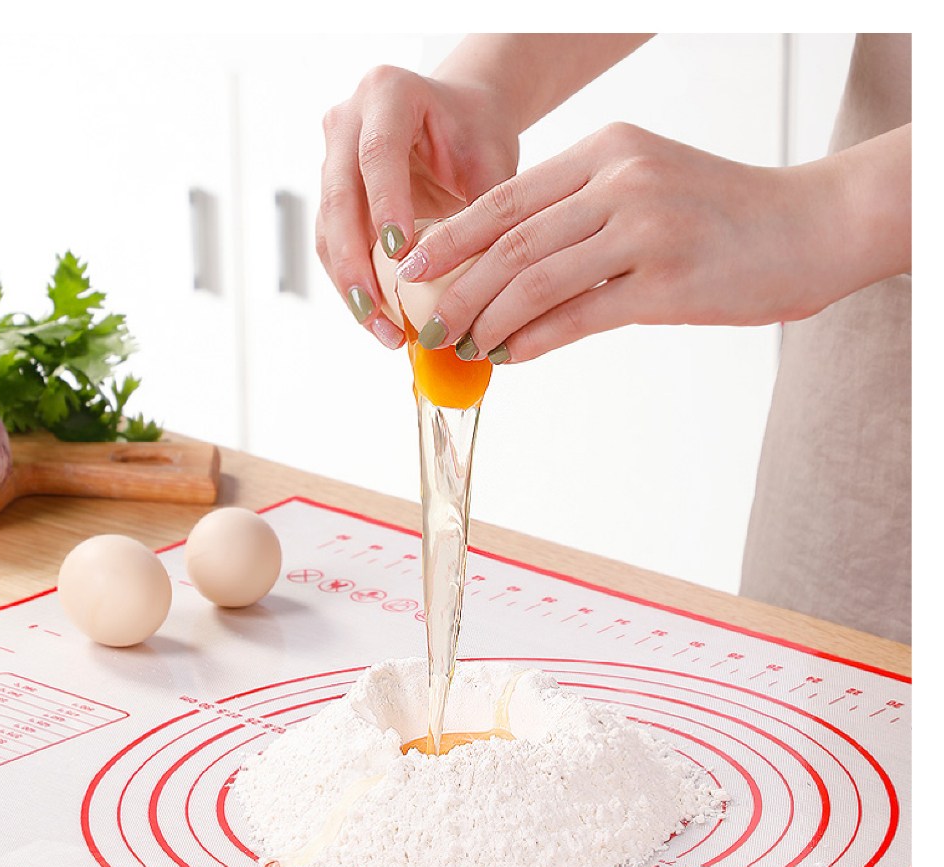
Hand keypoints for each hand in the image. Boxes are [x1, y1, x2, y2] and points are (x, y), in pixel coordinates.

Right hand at [316, 64, 518, 348]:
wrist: (458, 118)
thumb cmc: (479, 135)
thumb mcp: (492, 163)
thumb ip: (482, 212)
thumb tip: (479, 287)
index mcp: (388, 93)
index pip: (378, 154)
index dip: (385, 207)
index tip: (400, 257)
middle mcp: (348, 121)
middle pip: (338, 197)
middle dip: (355, 264)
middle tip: (377, 314)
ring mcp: (331, 158)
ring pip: (327, 228)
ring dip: (350, 285)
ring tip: (382, 331)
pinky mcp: (329, 193)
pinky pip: (332, 245)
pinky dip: (353, 285)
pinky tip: (378, 321)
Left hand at [398, 121, 891, 363]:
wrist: (812, 226)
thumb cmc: (723, 214)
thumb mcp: (645, 188)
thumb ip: (581, 214)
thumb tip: (510, 270)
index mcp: (607, 150)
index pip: (508, 199)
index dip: (452, 237)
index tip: (413, 268)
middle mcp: (620, 180)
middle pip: (511, 241)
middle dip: (458, 287)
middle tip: (429, 323)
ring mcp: (645, 228)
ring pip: (536, 279)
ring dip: (489, 319)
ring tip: (464, 346)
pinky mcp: (667, 281)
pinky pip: (581, 315)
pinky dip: (536, 340)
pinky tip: (510, 356)